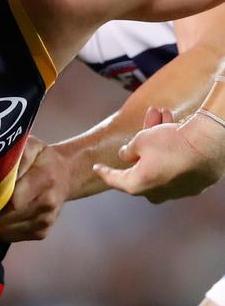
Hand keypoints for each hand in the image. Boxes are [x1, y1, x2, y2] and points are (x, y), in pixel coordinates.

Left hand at [0, 135, 69, 241]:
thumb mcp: (31, 146)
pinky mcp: (42, 233)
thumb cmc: (42, 159)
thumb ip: (16, 156)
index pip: (13, 200)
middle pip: (8, 216)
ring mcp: (46, 221)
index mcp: (45, 178)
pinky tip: (1, 216)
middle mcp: (48, 203)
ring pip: (8, 230)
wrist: (66, 176)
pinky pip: (14, 237)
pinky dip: (3, 229)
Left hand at [93, 106, 224, 202]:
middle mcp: (156, 193)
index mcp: (138, 185)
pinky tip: (174, 124)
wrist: (208, 146)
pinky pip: (178, 164)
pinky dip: (174, 148)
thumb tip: (126, 155)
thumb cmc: (170, 143)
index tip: (96, 168)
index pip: (115, 180)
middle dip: (142, 141)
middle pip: (142, 165)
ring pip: (161, 161)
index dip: (105, 171)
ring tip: (161, 113)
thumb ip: (129, 150)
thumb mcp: (141, 141)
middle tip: (145, 120)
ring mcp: (177, 190)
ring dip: (159, 138)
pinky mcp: (194, 184)